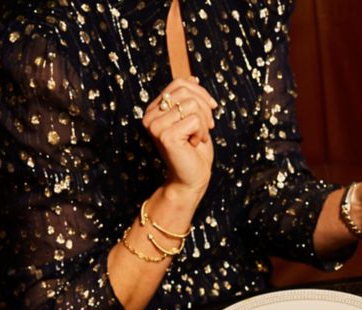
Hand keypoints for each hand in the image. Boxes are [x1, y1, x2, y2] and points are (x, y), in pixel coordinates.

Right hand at [141, 77, 218, 200]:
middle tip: (208, 128)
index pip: (179, 83)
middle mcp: (150, 115)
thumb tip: (192, 77)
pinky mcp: (165, 135)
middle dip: (204, 109)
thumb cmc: (194, 151)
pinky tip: (194, 144)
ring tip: (199, 137)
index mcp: (154, 108)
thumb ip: (189, 99)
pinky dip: (201, 132)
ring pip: (192, 105)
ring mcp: (155, 125)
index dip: (200, 92)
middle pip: (186, 91)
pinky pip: (194, 120)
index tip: (211, 108)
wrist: (191, 179)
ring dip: (204, 124)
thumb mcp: (193, 119)